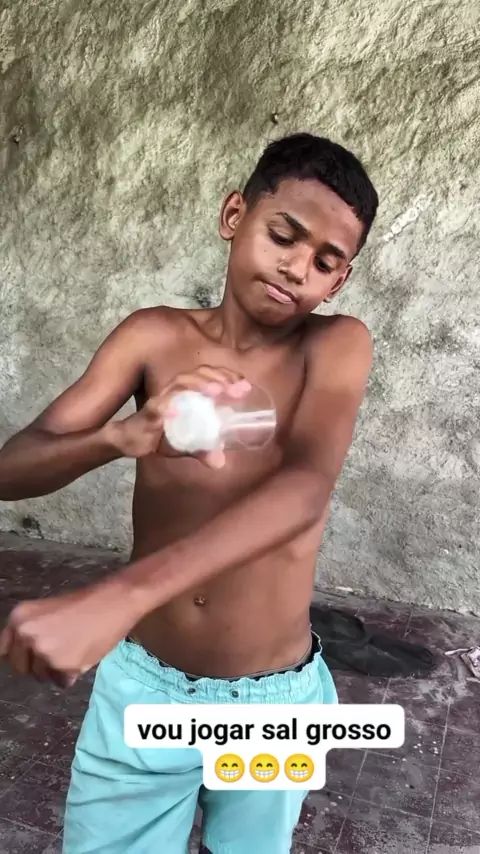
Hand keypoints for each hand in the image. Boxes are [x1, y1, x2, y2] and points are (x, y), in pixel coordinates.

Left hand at [0, 579, 140, 686]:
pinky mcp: (61, 666)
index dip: (20, 656)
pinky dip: (71, 674)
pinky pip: (61, 682)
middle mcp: (26, 634)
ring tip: (75, 649)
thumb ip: (29, 632)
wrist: (114, 601)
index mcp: (19, 618)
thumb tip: (20, 657)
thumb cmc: (84, 604)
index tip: (30, 658)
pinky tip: (83, 655)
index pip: (4, 651)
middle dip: (38, 665)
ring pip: (41, 676)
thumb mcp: (45, 612)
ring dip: (56, 670)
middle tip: (60, 651)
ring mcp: (43, 651)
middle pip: (21, 668)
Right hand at [109, 365, 250, 467]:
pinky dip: (166, 407)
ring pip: (180, 383)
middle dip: (219, 378)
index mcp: (188, 393)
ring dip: (199, 385)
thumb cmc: (159, 435)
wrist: (130, 441)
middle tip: (236, 390)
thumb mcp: (186, 444)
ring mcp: (162, 400)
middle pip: (198, 374)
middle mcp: (176, 391)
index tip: (245, 386)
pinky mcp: (148, 413)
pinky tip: (176, 410)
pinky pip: (157, 407)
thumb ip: (203, 449)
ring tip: (215, 391)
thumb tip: (220, 462)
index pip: (209, 376)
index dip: (227, 377)